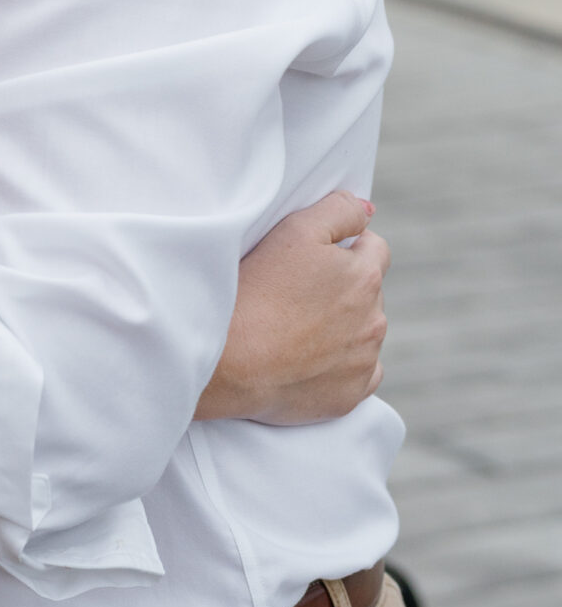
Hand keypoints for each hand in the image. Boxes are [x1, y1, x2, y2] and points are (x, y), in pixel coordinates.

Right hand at [198, 191, 387, 424]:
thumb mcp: (294, 231)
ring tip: (296, 327)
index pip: (374, 249)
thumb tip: (367, 210)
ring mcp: (364, 362)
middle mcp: (375, 320)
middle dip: (343, 288)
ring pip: (365, 333)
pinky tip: (309, 360)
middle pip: (369, 292)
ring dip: (344, 326)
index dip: (346, 246)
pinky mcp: (350, 396)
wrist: (231, 363)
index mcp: (365, 276)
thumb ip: (338, 211)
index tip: (315, 258)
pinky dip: (342, 366)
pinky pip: (360, 374)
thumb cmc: (257, 290)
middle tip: (297, 293)